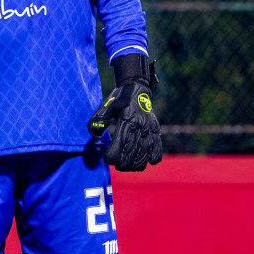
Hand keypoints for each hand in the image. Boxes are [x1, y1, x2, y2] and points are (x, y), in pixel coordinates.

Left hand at [88, 56, 162, 170]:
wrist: (138, 88)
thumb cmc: (119, 98)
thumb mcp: (107, 106)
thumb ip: (99, 119)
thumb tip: (94, 134)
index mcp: (127, 121)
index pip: (120, 144)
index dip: (113, 156)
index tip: (108, 160)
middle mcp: (140, 127)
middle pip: (133, 154)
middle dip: (123, 164)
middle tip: (116, 165)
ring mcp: (150, 130)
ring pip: (146, 156)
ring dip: (136, 164)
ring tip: (128, 165)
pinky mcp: (156, 131)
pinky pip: (158, 150)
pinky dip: (152, 159)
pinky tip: (145, 159)